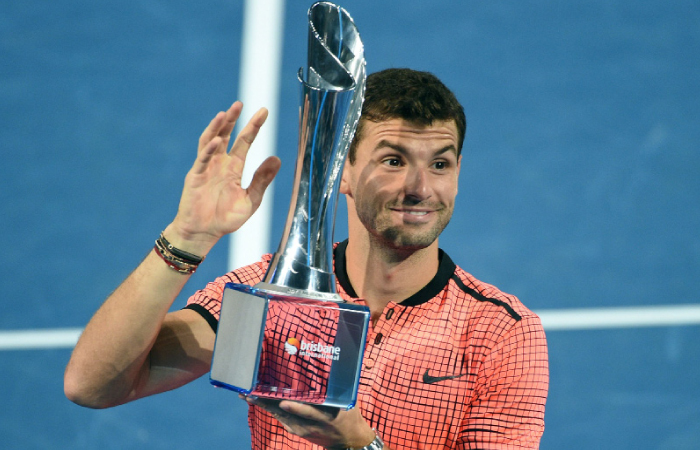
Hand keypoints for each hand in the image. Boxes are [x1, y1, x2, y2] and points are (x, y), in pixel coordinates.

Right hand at [168, 102, 280, 253]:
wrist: (204, 233)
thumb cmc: (226, 218)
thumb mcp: (251, 199)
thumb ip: (262, 180)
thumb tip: (276, 158)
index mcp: (234, 167)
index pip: (245, 141)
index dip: (253, 126)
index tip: (263, 111)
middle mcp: (220, 163)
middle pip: (226, 135)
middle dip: (233, 119)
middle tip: (240, 104)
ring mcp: (206, 168)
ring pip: (210, 141)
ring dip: (217, 128)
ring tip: (225, 114)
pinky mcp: (194, 177)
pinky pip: (201, 160)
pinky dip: (208, 150)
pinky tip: (216, 141)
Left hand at [244, 396, 376, 448]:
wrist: (348, 441)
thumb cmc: (348, 416)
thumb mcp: (346, 402)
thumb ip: (335, 389)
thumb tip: (328, 368)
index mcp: (325, 416)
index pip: (308, 411)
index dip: (295, 407)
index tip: (282, 401)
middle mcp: (311, 424)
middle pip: (286, 414)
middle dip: (268, 404)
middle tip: (252, 394)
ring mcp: (302, 429)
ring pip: (280, 416)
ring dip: (264, 406)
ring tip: (248, 396)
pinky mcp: (297, 431)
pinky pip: (282, 419)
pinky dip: (270, 410)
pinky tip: (259, 402)